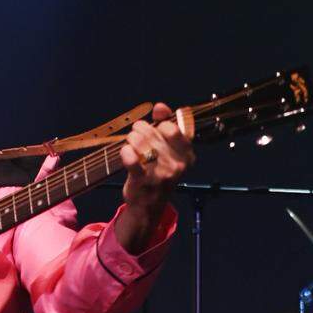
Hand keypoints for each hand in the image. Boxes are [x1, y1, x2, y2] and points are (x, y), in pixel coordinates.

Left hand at [116, 102, 194, 252]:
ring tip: (131, 143)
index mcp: (186, 156)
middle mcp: (176, 165)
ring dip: (131, 138)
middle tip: (136, 135)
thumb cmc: (158, 173)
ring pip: (141, 142)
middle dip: (140, 129)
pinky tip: (126, 153)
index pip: (172, 128)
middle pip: (153, 133)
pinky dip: (125, 152)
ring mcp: (160, 174)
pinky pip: (130, 158)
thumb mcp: (169, 151)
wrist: (149, 206)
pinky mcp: (143, 181)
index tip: (155, 129)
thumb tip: (160, 106)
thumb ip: (166, 124)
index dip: (159, 124)